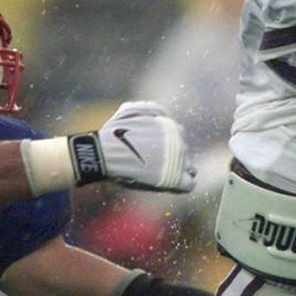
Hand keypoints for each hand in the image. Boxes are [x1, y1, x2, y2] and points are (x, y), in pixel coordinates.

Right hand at [77, 101, 195, 192]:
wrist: (106, 154)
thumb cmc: (114, 134)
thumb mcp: (131, 111)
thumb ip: (150, 109)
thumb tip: (163, 115)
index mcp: (171, 127)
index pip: (178, 137)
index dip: (166, 146)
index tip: (153, 152)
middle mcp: (179, 141)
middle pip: (183, 152)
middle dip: (171, 158)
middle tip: (152, 165)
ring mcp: (179, 160)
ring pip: (187, 167)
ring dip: (176, 171)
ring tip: (158, 176)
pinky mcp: (175, 178)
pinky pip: (188, 184)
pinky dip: (181, 185)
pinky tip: (170, 185)